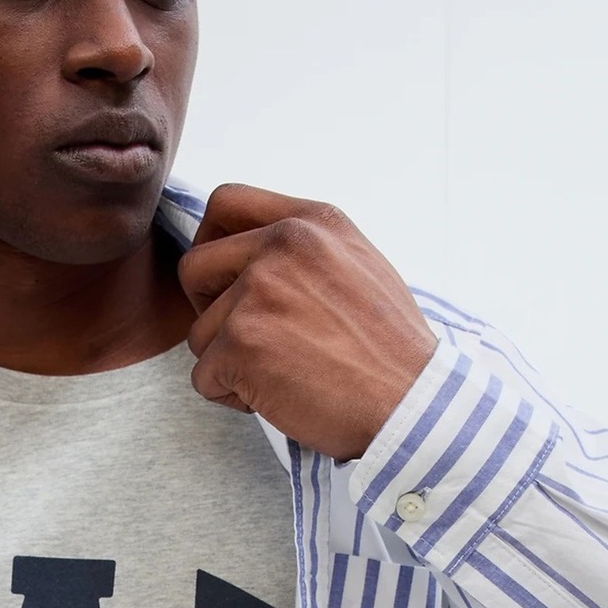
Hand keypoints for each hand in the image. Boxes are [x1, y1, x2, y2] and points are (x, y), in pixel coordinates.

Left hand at [179, 185, 436, 462]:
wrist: (412, 404)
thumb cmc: (391, 350)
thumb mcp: (357, 267)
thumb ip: (302, 252)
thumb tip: (250, 258)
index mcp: (311, 222)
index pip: (226, 204)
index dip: (212, 244)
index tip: (223, 279)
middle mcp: (281, 246)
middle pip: (195, 268)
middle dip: (210, 310)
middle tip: (248, 340)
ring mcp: (257, 292)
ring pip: (200, 333)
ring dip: (229, 363)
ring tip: (284, 376)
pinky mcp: (241, 342)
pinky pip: (204, 377)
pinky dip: (233, 397)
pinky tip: (281, 398)